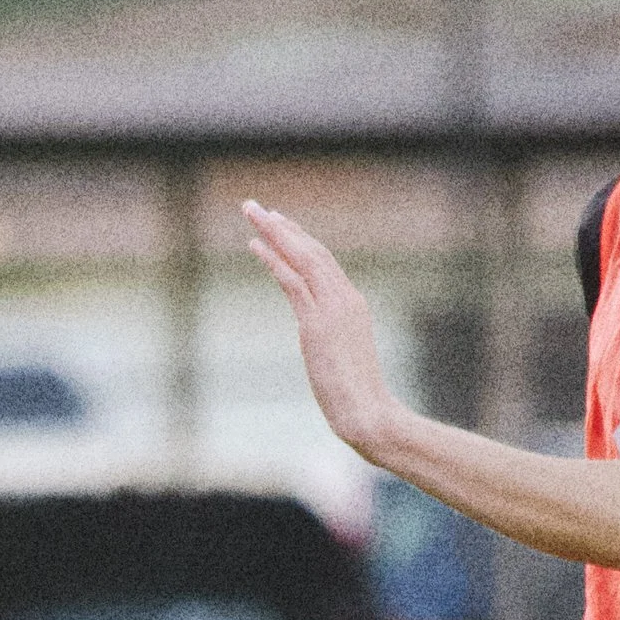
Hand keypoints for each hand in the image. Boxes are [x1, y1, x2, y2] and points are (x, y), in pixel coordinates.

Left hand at [245, 202, 402, 459]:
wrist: (368, 413)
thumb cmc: (357, 395)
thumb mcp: (342, 356)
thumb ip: (329, 338)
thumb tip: (318, 340)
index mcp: (352, 303)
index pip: (322, 260)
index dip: (298, 238)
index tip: (278, 222)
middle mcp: (344, 297)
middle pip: (310, 250)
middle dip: (281, 226)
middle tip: (254, 207)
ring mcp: (332, 308)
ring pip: (301, 257)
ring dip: (273, 233)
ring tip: (251, 213)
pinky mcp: (317, 324)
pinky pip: (293, 281)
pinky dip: (273, 260)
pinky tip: (254, 245)